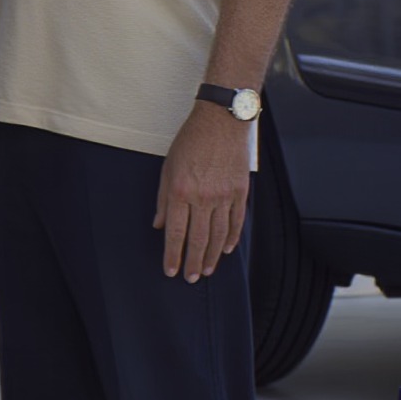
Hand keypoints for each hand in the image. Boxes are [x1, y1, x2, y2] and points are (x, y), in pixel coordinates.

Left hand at [153, 102, 249, 281]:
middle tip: (190, 278)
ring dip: (211, 256)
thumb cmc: (190, 141)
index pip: (176, 232)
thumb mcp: (167, 167)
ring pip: (218, 235)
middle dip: (192, 262)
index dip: (173, 255)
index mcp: (181, 191)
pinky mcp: (240, 192)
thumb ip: (163, 199)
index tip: (171, 270)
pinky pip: (237, 221)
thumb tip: (159, 225)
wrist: (221, 121)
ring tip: (206, 270)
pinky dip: (231, 238)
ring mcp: (224, 196)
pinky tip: (225, 249)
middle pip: (198, 239)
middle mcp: (203, 197)